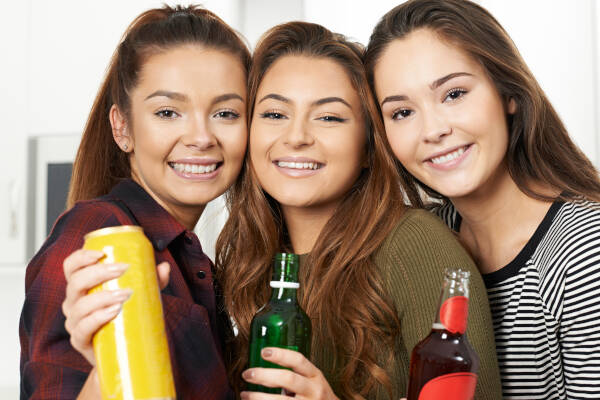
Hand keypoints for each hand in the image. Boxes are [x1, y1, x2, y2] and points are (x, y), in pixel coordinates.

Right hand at [62, 248, 169, 364]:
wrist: (123, 351)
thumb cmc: (126, 316)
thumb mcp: (139, 295)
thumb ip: (151, 281)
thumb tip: (164, 267)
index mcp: (81, 287)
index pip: (71, 267)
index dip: (81, 257)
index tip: (102, 253)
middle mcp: (73, 303)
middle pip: (75, 283)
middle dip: (99, 273)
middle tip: (123, 269)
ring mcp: (74, 323)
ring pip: (79, 306)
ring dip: (102, 297)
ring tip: (125, 294)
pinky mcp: (80, 341)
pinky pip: (82, 329)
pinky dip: (97, 318)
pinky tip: (113, 311)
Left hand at [241, 347, 338, 399]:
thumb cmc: (317, 396)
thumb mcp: (312, 380)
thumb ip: (295, 373)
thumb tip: (265, 366)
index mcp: (315, 376)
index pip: (298, 360)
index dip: (280, 354)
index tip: (263, 351)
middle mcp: (313, 390)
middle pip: (287, 379)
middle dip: (264, 376)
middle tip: (247, 374)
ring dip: (259, 397)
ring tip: (245, 394)